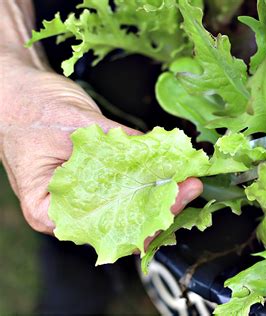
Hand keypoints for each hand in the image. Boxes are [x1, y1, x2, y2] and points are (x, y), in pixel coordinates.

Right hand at [0, 62, 202, 234]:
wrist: (21, 90)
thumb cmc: (29, 109)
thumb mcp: (73, 125)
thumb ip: (117, 144)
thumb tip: (160, 153)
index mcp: (48, 210)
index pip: (102, 229)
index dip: (142, 221)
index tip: (170, 200)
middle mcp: (71, 210)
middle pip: (122, 223)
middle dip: (161, 207)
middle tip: (190, 187)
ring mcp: (88, 195)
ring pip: (130, 207)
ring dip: (161, 194)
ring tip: (189, 180)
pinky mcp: (101, 179)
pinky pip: (130, 185)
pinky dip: (152, 179)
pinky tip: (174, 171)